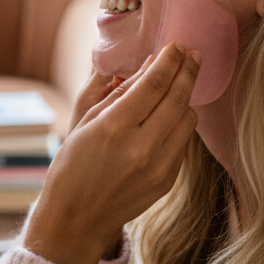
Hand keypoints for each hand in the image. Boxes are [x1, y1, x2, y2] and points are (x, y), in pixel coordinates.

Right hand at [24, 41, 200, 263]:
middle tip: (192, 53)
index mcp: (114, 128)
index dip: (169, 60)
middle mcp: (141, 147)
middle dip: (187, 71)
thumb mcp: (84, 124)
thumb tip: (147, 67)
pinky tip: (168, 117)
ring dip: (185, 99)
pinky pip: (183, 143)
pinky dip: (178, 125)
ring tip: (178, 86)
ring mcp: (158, 167)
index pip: (154, 84)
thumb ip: (117, 94)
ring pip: (188, 120)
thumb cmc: (71, 167)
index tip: (177, 44)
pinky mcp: (168, 182)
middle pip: (178, 98)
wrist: (76, 219)